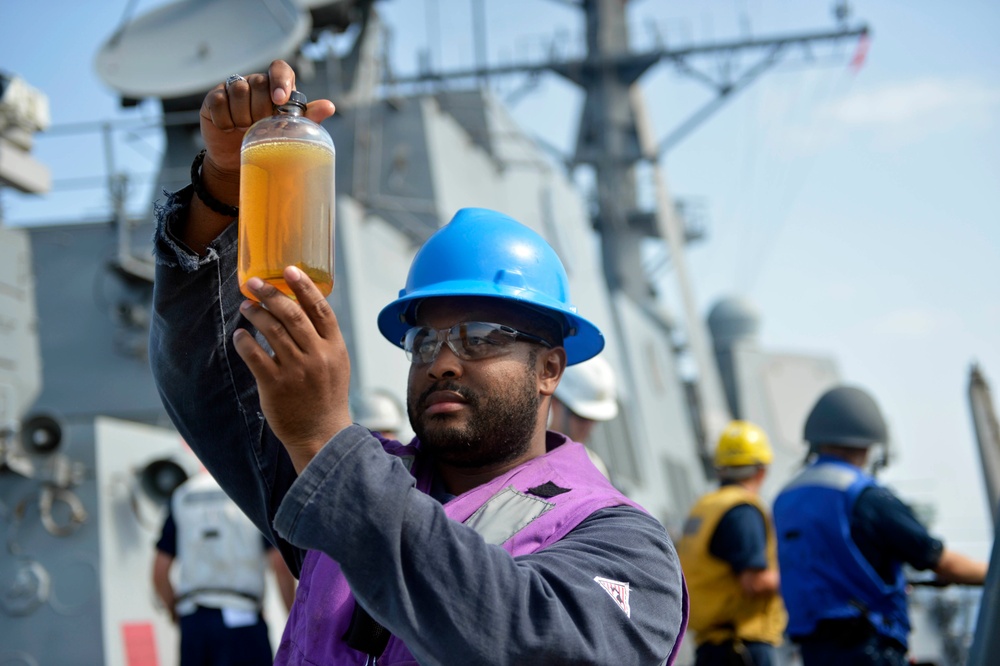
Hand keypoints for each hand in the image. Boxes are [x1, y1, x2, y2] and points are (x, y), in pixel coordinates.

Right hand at [198, 59, 336, 182]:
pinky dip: (225, 119)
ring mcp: (233, 89)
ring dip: (243, 115)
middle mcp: (255, 83)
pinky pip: (218, 101)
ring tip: (246, 130)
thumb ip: (309, 118)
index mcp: (276, 87)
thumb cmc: (269, 142)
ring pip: (238, 90)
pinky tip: (229, 129)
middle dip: (261, 109)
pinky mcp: (214, 98)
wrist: (238, 161)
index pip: (280, 68)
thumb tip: (329, 107)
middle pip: (258, 82)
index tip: (280, 100)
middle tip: (261, 126)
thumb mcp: (291, 132)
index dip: (280, 80)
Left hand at [233, 266, 352, 473]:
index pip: (320, 309)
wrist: (321, 434)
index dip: (304, 286)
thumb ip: (322, 338)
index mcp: (335, 348)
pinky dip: (245, 341)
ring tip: (246, 306)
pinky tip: (240, 335)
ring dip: (256, 313)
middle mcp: (317, 356)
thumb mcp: (336, 364)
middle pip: (292, 314)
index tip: (288, 270)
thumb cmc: (327, 396)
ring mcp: (296, 371)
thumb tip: (300, 307)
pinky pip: (255, 355)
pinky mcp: (275, 385)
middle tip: (255, 283)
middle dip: (271, 294)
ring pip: (272, 331)